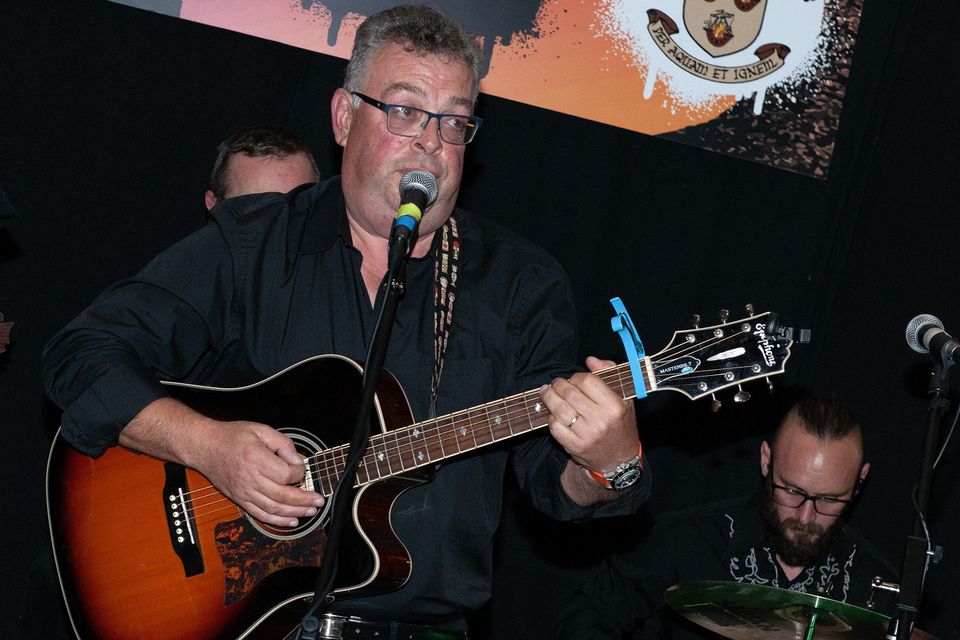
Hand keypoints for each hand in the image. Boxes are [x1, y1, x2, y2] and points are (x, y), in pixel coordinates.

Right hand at [191, 420, 326, 527]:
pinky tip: (291, 521)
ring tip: (310, 512)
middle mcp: (250, 479)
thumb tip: (298, 460)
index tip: (303, 468)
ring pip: (273, 508)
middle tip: (319, 501)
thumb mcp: (260, 430)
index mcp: (256, 459)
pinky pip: (260, 514)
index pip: (286, 474)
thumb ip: (282, 443)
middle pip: (282, 495)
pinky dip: (277, 520)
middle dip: (304, 500)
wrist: (205, 447)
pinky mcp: (239, 499)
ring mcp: (244, 492)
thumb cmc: (232, 437)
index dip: (300, 473)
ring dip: (295, 513)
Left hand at [540, 356, 639, 473]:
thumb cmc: (621, 424)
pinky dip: (551, 417)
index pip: (587, 381)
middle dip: (558, 384)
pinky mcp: (575, 447)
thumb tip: (590, 360)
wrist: (620, 459)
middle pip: (570, 393)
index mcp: (615, 406)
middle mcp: (601, 420)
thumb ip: (609, 374)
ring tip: (546, 392)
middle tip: (556, 383)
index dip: (577, 377)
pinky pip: (555, 427)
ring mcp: (587, 435)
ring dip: (548, 397)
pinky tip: (553, 413)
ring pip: (559, 409)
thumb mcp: (624, 398)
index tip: (574, 379)